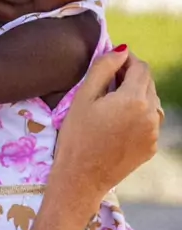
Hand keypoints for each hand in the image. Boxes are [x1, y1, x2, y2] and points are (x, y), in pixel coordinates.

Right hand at [51, 47, 162, 201]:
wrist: (81, 178)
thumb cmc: (76, 136)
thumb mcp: (83, 97)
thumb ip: (103, 68)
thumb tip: (120, 50)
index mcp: (134, 99)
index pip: (140, 67)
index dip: (126, 60)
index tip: (111, 63)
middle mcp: (151, 114)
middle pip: (148, 83)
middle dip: (131, 77)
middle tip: (107, 83)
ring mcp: (153, 133)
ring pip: (151, 102)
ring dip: (136, 96)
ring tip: (111, 105)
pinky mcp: (151, 147)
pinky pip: (149, 122)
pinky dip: (138, 116)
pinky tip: (117, 124)